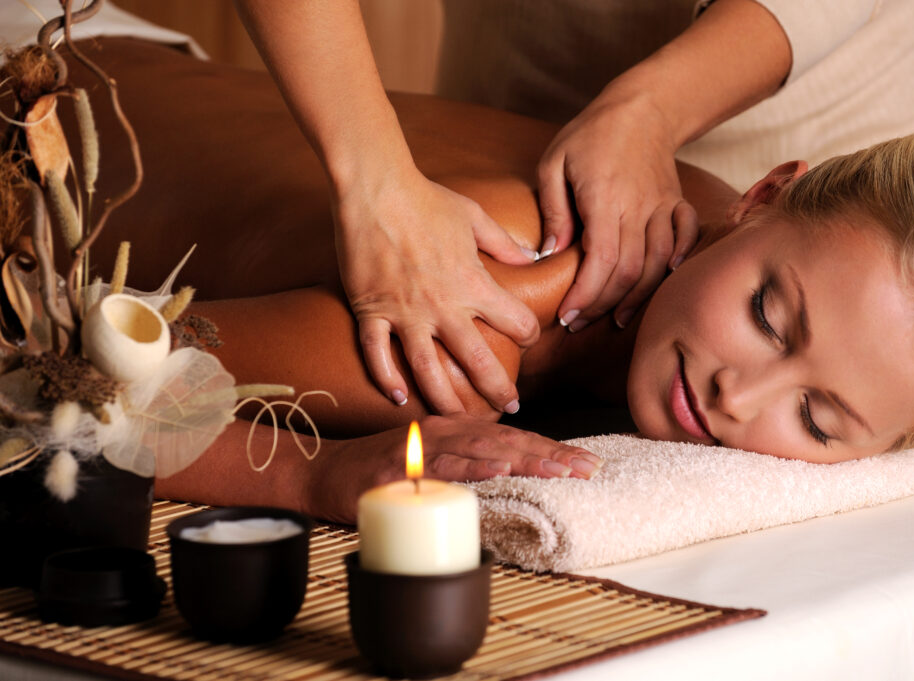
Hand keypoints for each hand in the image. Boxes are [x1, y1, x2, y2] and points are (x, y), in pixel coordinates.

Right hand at [312, 415, 602, 523]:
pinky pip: (443, 465)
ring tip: (560, 469)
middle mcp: (445, 430)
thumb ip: (466, 466)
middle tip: (589, 467)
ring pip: (484, 449)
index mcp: (456, 430)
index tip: (586, 463)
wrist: (323, 472)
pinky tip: (500, 470)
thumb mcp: (431, 464)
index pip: (513, 439)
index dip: (551, 449)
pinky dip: (474, 466)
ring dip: (525, 458)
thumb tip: (507, 477)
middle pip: (508, 441)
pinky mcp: (402, 465)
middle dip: (551, 454)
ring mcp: (423, 445)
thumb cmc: (379, 472)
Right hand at [337, 167, 540, 414]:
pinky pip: (377, 354)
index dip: (528, 332)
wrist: (375, 188)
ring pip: (428, 370)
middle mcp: (442, 306)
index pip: (515, 321)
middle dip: (497, 389)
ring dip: (446, 400)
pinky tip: (398, 399)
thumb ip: (504, 244)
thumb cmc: (427, 198)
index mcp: (472, 283)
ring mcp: (404, 312)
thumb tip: (531, 257)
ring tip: (459, 419)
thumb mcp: (475, 218)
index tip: (528, 338)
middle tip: (508, 407)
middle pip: (477, 361)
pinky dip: (386, 379)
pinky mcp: (370, 311)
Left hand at [537, 86, 697, 330]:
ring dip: (637, 296)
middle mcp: (638, 207)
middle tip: (581, 321)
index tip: (568, 315)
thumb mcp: (554, 162)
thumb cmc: (591, 134)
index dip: (586, 294)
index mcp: (604, 198)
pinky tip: (662, 282)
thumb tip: (551, 252)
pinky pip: (686, 239)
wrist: (643, 107)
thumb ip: (553, 209)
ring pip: (658, 263)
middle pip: (629, 271)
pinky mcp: (677, 203)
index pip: (602, 260)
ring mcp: (663, 206)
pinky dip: (678, 263)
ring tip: (615, 317)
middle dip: (603, 304)